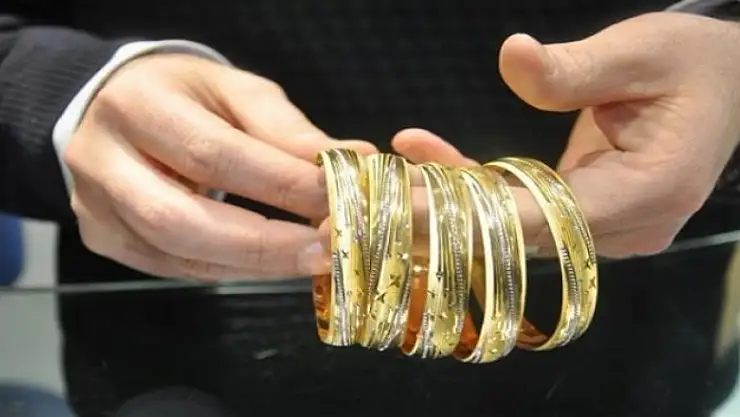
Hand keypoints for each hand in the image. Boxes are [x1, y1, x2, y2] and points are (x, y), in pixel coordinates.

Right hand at [66, 54, 374, 279]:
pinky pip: (171, 267)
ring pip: (175, 253)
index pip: (213, 153)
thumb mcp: (233, 90)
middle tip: (325, 250)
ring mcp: (95, 206)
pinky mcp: (102, 237)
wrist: (109, 106)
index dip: (279, 183)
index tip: (335, 198)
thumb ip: (286, 127)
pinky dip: (227, 268)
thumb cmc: (184, 95)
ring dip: (252, 265)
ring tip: (308, 260)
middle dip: (263, 244)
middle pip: (180, 219)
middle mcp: (101, 159)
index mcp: (137, 105)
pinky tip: (268, 263)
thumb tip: (353, 157)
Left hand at [393, 12, 739, 257]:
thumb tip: (513, 59)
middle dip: (441, 216)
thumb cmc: (693, 64)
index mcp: (648, 192)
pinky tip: (423, 156)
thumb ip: (577, 67)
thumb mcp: (643, 50)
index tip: (401, 205)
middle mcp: (626, 228)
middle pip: (517, 234)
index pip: (542, 219)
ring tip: (383, 176)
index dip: (468, 214)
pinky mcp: (585, 218)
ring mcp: (605, 230)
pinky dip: (473, 187)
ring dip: (448, 204)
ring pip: (511, 228)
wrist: (728, 85)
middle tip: (367, 199)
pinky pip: (519, 209)